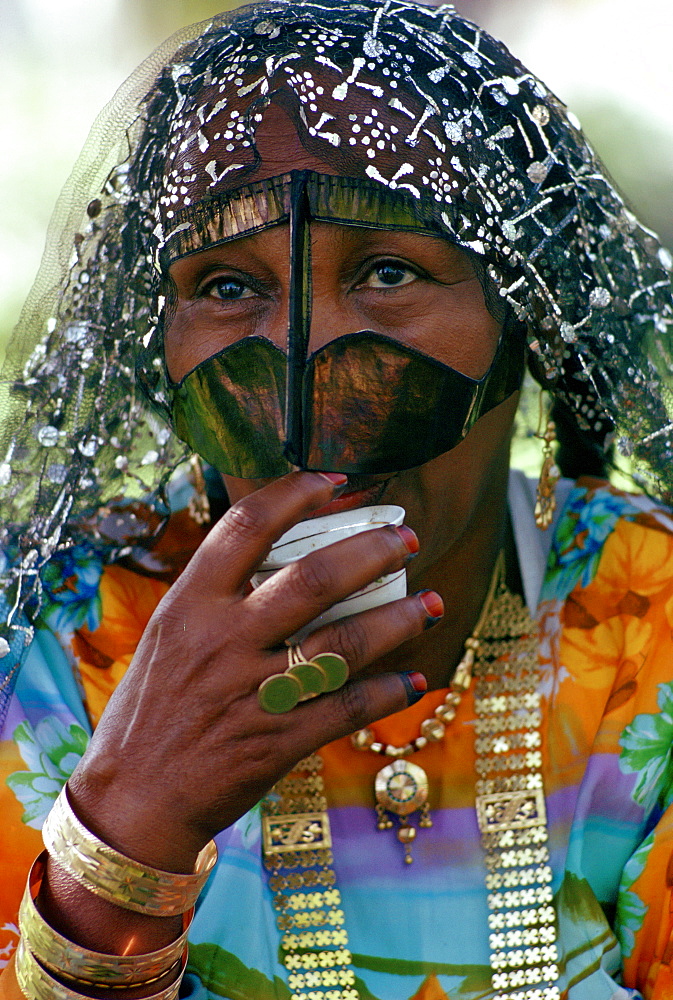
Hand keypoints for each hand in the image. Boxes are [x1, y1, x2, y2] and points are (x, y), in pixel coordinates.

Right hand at [68, 471, 441, 874]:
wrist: (134, 798)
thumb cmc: (152, 707)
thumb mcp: (168, 635)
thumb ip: (218, 594)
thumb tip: (280, 551)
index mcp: (190, 604)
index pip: (246, 526)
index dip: (296, 494)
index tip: (336, 481)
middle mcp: (222, 641)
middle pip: (314, 579)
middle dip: (372, 551)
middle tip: (406, 538)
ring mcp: (253, 693)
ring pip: (345, 645)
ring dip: (399, 620)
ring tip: (432, 602)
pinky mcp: (277, 742)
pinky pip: (348, 709)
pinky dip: (389, 692)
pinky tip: (413, 678)